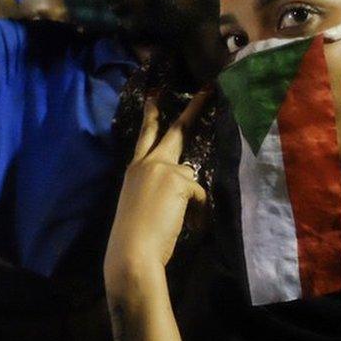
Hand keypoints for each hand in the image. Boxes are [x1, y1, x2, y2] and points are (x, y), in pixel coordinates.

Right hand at [104, 90, 210, 297]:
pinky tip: (184, 224)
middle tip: (207, 90)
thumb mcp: (146, 201)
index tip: (154, 95)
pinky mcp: (179, 180)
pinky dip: (198, 212)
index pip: (145, 136)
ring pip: (191, 177)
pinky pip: (200, 195)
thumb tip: (188, 181)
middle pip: (175, 131)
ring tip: (175, 220)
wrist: (132, 250)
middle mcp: (147, 163)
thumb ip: (163, 184)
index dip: (151, 115)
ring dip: (191, 201)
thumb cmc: (137, 234)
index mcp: (135, 169)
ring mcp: (163, 168)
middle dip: (193, 109)